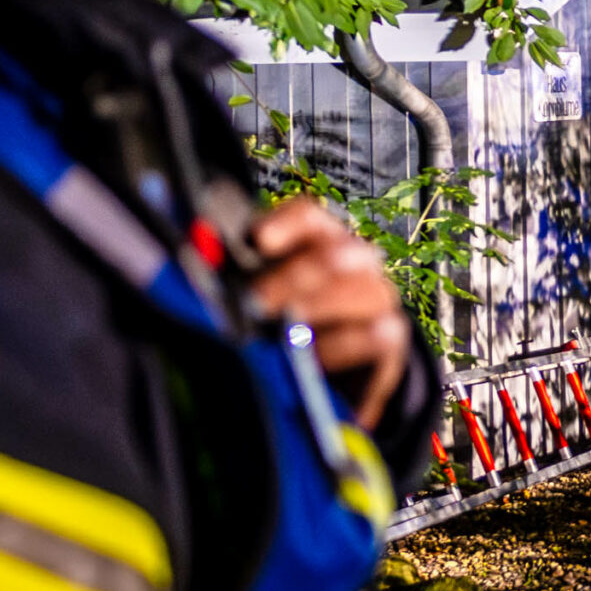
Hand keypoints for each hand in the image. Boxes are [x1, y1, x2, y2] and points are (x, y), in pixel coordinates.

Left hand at [250, 197, 411, 430]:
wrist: (334, 373)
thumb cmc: (284, 325)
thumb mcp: (256, 299)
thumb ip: (233, 277)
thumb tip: (198, 255)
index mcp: (319, 242)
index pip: (309, 217)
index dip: (285, 224)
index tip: (257, 241)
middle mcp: (357, 263)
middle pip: (335, 254)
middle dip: (294, 277)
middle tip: (257, 303)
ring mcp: (378, 299)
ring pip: (363, 291)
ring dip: (321, 311)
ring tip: (287, 335)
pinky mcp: (392, 340)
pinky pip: (379, 335)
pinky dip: (346, 347)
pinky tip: (316, 361)